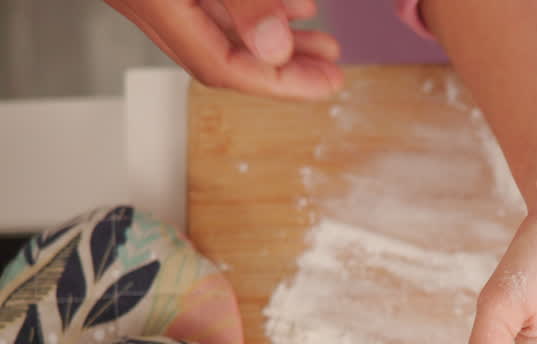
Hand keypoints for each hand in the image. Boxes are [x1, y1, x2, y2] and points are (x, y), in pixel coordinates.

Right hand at [104, 0, 342, 99]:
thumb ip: (239, 0)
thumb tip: (276, 48)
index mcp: (149, 2)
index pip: (220, 66)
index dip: (280, 82)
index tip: (327, 84)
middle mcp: (146, 0)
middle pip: (223, 51)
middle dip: (285, 66)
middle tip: (332, 72)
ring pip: (220, 23)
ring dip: (275, 35)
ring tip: (321, 42)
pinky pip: (207, 0)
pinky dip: (250, 6)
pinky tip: (290, 4)